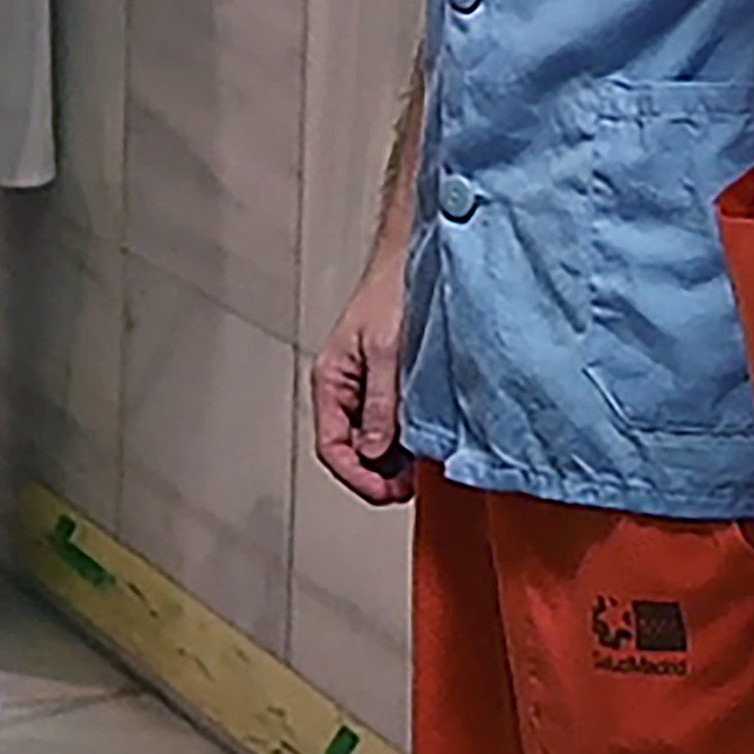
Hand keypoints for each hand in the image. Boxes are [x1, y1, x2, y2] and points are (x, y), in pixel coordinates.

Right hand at [312, 246, 417, 508]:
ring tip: (419, 471)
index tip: (387, 493)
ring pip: (370, 441)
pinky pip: (388, 424)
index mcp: (331, 381)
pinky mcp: (387, 384)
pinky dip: (404, 442)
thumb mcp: (387, 353)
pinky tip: (423, 446)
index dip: (357, 476)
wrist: (412, 261)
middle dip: (376, 474)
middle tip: (408, 489)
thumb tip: (373, 450)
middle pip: (349, 450)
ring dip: (392, 461)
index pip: (331, 446)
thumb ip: (380, 404)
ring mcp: (365, 388)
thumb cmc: (391, 292)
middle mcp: (344, 389)